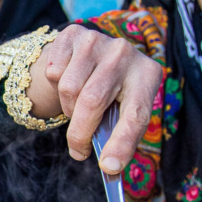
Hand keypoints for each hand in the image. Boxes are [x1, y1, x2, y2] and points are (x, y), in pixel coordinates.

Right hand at [29, 24, 163, 173]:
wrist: (95, 56)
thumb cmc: (113, 93)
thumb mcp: (124, 110)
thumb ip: (119, 135)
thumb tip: (110, 168)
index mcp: (147, 75)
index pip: (136, 114)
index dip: (122, 143)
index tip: (110, 167)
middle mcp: (125, 52)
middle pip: (92, 101)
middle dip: (80, 134)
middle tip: (78, 151)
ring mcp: (98, 40)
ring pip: (68, 88)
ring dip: (69, 108)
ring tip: (79, 107)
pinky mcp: (73, 34)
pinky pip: (53, 71)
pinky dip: (56, 86)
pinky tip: (69, 80)